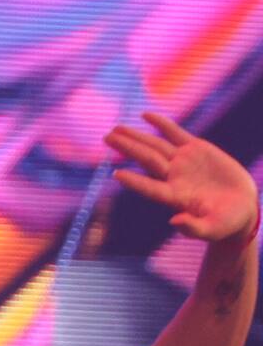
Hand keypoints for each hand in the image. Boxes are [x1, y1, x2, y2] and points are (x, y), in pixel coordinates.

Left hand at [105, 113, 258, 243]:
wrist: (240, 207)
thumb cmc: (225, 223)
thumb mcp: (212, 230)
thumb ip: (193, 228)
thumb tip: (174, 221)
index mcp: (175, 197)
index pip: (150, 188)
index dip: (135, 181)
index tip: (116, 174)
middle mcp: (174, 177)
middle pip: (146, 160)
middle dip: (127, 148)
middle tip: (106, 138)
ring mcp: (183, 162)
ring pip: (155, 146)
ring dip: (136, 136)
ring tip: (115, 129)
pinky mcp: (196, 149)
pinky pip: (175, 133)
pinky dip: (161, 124)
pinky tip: (145, 115)